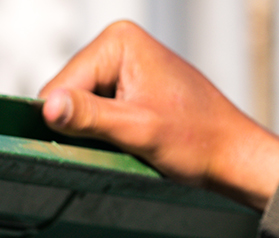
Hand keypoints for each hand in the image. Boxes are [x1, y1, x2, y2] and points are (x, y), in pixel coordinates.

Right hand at [38, 21, 278, 210]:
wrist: (232, 153)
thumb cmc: (197, 140)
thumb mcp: (137, 130)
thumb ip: (89, 117)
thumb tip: (46, 108)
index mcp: (118, 42)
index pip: (61, 86)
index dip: (67, 122)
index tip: (95, 144)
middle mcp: (117, 44)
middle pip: (67, 94)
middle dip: (82, 126)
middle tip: (118, 144)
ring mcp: (122, 63)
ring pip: (77, 106)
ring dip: (93, 131)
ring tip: (126, 142)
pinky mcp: (127, 84)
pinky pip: (94, 110)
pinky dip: (103, 131)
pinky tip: (127, 139)